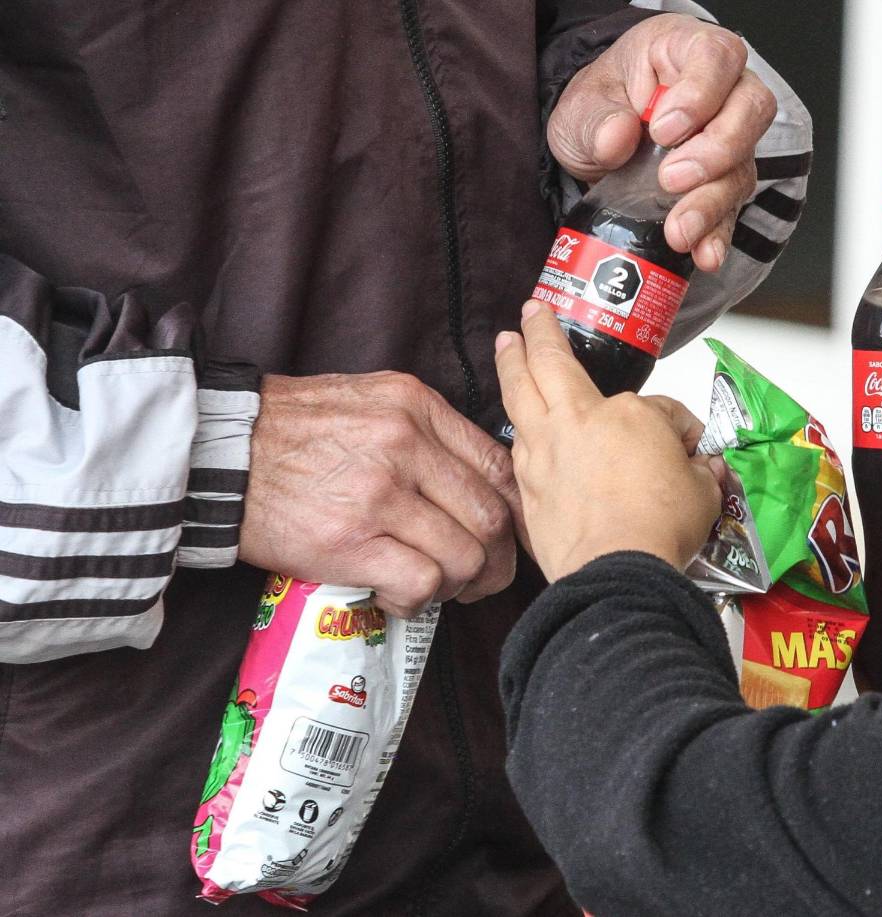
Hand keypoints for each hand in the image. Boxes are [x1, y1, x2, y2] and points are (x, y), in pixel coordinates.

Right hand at [239, 372, 524, 615]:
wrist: (217, 451)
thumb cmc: (293, 431)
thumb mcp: (371, 402)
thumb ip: (426, 433)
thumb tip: (476, 483)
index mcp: (416, 407)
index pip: (498, 466)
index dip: (516, 512)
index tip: (511, 537)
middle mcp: (405, 445)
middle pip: (490, 517)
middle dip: (497, 561)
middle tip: (482, 578)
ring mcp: (378, 494)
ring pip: (464, 555)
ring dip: (459, 585)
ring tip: (435, 588)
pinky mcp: (349, 542)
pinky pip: (420, 582)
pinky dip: (418, 600)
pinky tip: (396, 595)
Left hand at [495, 301, 722, 580]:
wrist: (615, 573)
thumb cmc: (659, 528)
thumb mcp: (703, 491)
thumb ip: (700, 470)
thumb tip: (704, 467)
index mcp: (627, 414)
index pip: (656, 406)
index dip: (678, 426)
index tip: (687, 446)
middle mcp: (576, 421)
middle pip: (547, 362)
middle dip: (537, 331)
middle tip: (530, 312)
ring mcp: (544, 453)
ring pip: (518, 396)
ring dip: (511, 367)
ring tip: (505, 350)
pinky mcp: (527, 487)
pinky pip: (516, 446)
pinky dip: (517, 429)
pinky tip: (518, 427)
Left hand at [548, 13, 776, 272]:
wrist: (596, 146)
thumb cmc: (599, 108)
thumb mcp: (581, 106)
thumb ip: (595, 120)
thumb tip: (616, 137)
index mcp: (685, 51)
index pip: (717, 56)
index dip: (700, 93)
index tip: (663, 129)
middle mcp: (722, 92)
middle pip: (749, 110)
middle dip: (715, 151)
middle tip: (671, 179)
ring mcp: (729, 141)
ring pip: (743, 166)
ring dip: (712, 203)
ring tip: (679, 230)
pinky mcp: (723, 185)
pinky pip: (732, 211)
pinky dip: (717, 235)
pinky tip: (704, 253)